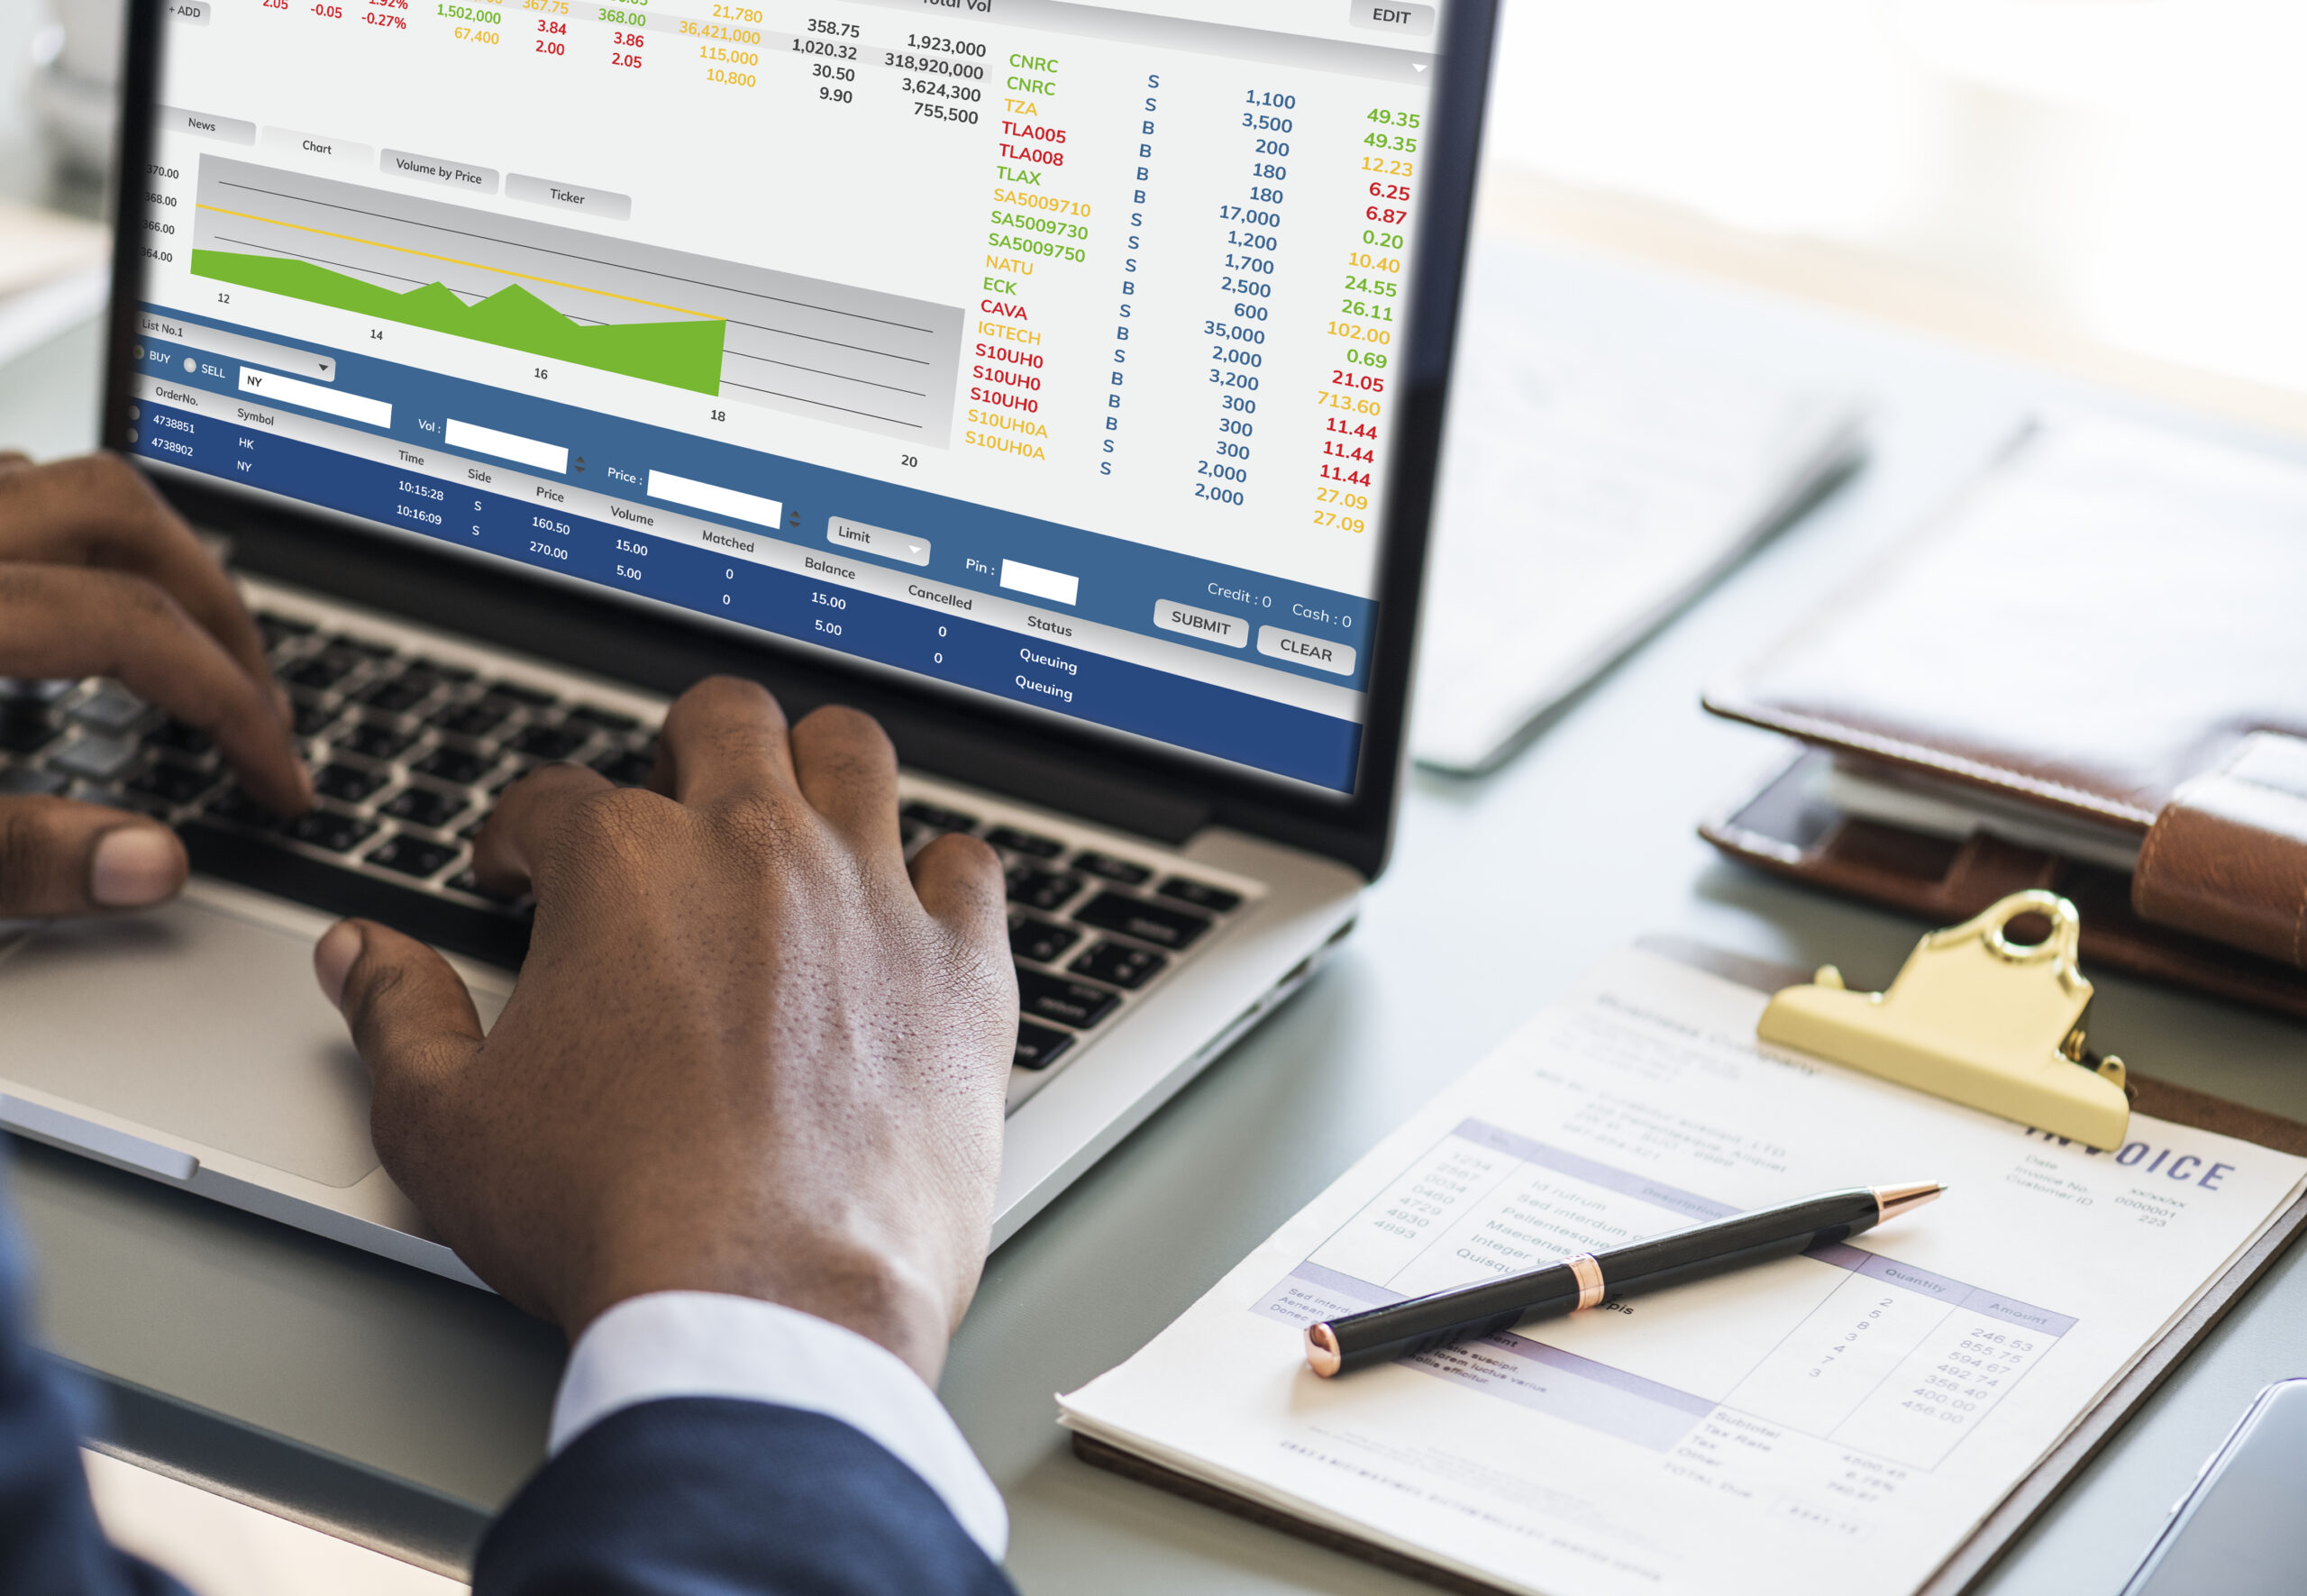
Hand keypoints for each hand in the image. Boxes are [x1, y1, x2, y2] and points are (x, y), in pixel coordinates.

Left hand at [0, 452, 308, 914]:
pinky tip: (60, 609)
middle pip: (116, 512)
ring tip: (182, 646)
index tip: (277, 785)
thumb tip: (153, 863)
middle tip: (257, 700)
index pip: (134, 630)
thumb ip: (15, 856)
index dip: (230, 710)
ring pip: (53, 484)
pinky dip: (56, 545)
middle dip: (215, 605)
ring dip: (141, 558)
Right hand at [312, 679, 1017, 1380]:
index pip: (556, 798)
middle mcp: (756, 850)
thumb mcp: (446, 1125)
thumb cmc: (609, 1218)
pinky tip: (915, 909)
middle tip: (673, 810)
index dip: (523, 836)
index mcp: (624, 868)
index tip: (521, 875)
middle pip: (726, 721)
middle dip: (685, 749)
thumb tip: (361, 953)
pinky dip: (942, 876)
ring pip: (854, 754)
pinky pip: (972, 866)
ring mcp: (872, 898)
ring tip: (797, 818)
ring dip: (817, 768)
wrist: (763, 1304)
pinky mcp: (962, 968)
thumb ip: (397, 1017)